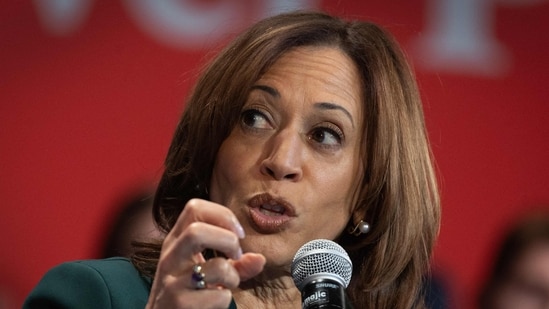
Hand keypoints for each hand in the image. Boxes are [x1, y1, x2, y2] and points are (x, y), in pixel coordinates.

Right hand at [146, 199, 265, 308]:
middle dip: (229, 241)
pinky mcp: (179, 304)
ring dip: (232, 276)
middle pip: (197, 231)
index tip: (238, 234)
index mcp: (176, 241)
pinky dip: (224, 299)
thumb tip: (260, 259)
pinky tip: (214, 303)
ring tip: (227, 284)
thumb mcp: (211, 273)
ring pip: (216, 266)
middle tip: (235, 256)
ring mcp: (172, 281)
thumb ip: (237, 264)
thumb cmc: (189, 293)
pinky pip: (218, 296)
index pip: (194, 207)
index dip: (223, 215)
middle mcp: (170, 257)